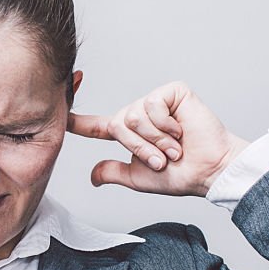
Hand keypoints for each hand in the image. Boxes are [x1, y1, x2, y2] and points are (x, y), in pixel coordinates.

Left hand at [67, 81, 248, 196]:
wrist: (208, 170)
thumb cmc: (179, 175)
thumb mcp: (137, 177)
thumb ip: (113, 172)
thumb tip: (93, 176)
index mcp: (128, 134)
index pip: (96, 127)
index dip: (77, 121)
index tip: (60, 112)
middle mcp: (138, 114)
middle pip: (117, 126)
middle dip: (140, 148)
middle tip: (163, 158)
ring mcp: (155, 102)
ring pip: (134, 117)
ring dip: (156, 140)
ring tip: (174, 147)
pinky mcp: (171, 92)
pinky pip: (152, 105)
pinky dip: (165, 125)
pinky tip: (181, 129)